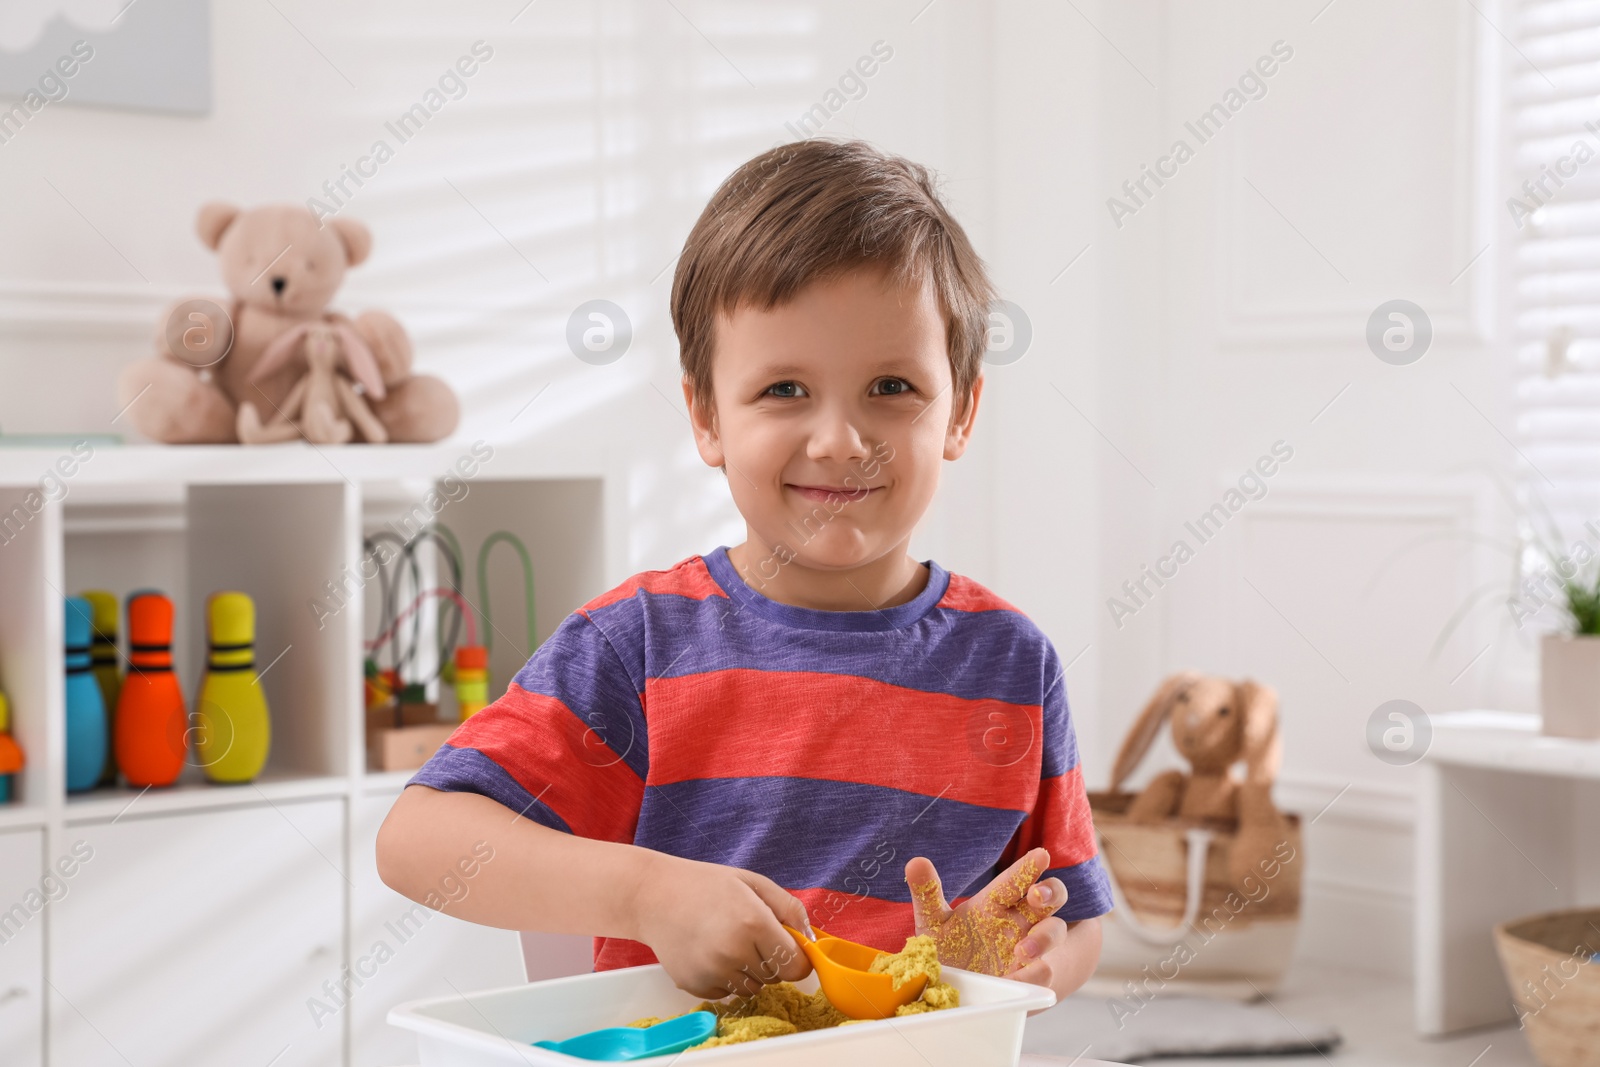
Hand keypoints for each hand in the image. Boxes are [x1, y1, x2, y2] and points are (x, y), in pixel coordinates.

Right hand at [633, 853, 813, 999]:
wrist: (653, 895)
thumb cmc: (705, 884)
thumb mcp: (753, 883)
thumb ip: (789, 908)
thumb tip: (811, 939)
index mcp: (753, 924)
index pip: (795, 966)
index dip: (796, 958)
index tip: (787, 947)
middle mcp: (733, 952)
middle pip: (774, 978)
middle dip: (770, 960)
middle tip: (749, 934)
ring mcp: (712, 972)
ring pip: (751, 988)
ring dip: (748, 971)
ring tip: (727, 941)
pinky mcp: (694, 985)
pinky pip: (726, 993)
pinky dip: (724, 978)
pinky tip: (710, 952)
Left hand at [904, 847, 1064, 976]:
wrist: (962, 990)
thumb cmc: (952, 948)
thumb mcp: (935, 922)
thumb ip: (927, 894)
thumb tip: (915, 861)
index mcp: (996, 903)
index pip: (1015, 880)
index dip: (1028, 867)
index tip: (1040, 855)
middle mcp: (1018, 922)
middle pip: (1051, 898)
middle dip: (1051, 892)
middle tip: (1037, 895)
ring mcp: (1029, 949)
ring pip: (1054, 932)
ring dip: (1044, 937)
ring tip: (1022, 950)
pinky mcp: (1031, 977)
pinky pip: (1044, 972)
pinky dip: (1035, 974)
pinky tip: (1018, 978)